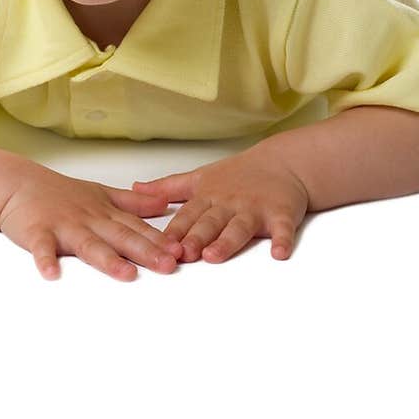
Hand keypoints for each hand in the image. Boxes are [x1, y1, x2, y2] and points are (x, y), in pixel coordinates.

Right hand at [0, 166, 184, 281]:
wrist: (18, 184)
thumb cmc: (60, 193)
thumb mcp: (101, 194)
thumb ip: (133, 203)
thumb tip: (165, 206)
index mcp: (104, 213)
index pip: (137, 228)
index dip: (160, 240)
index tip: (182, 252)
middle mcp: (89, 219)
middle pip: (120, 237)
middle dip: (145, 251)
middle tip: (168, 265)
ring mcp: (63, 226)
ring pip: (87, 244)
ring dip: (106, 259)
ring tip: (125, 274)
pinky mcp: (36, 233)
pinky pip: (41, 249)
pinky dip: (45, 261)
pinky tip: (51, 274)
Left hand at [132, 145, 309, 262]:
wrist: (283, 162)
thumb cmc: (239, 174)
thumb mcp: (200, 177)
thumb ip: (168, 187)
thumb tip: (135, 188)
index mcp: (209, 196)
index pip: (188, 216)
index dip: (175, 231)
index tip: (161, 245)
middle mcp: (229, 203)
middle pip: (210, 222)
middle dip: (196, 238)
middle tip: (183, 254)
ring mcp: (255, 209)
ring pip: (240, 227)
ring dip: (227, 241)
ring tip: (215, 255)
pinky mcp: (281, 214)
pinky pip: (283, 229)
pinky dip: (282, 241)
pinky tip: (279, 253)